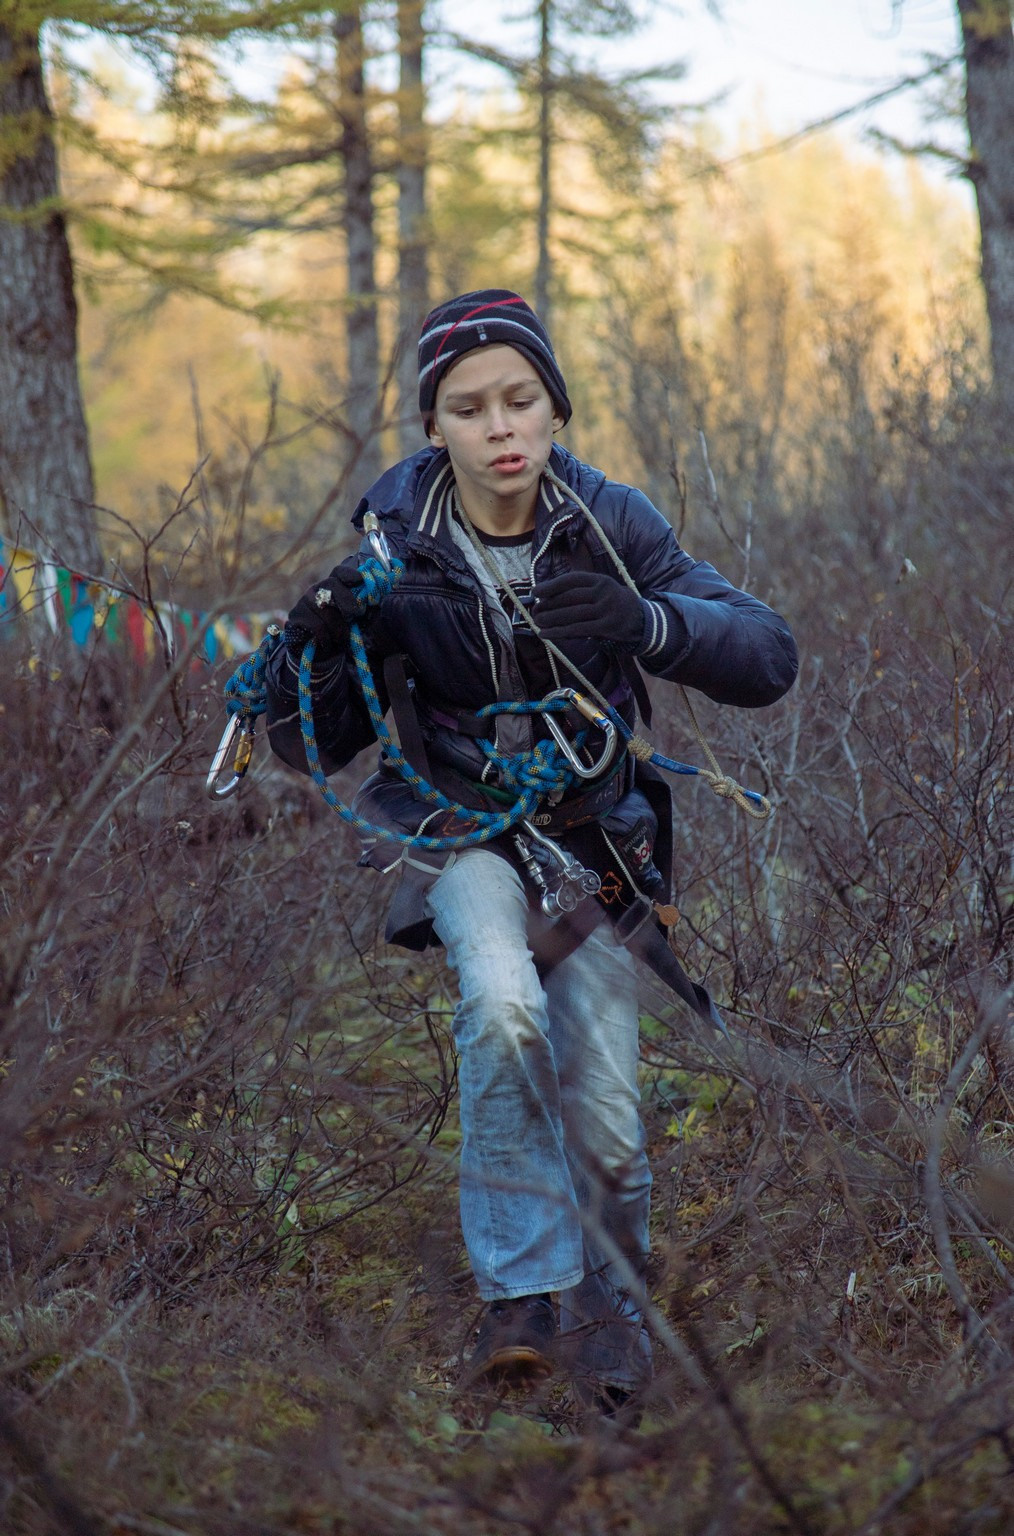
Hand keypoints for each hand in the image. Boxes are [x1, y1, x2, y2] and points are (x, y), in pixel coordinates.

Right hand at [284, 564, 364, 658]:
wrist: (315, 656)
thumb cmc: (337, 635)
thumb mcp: (351, 621)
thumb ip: (359, 609)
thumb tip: (372, 599)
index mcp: (331, 588)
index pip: (339, 572)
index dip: (349, 574)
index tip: (360, 580)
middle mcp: (316, 590)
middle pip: (332, 585)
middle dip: (348, 602)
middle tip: (354, 616)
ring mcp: (304, 602)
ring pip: (327, 610)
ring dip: (339, 629)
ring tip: (340, 639)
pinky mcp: (296, 616)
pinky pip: (318, 626)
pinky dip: (327, 639)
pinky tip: (327, 644)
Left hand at [531, 571, 647, 651]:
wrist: (643, 620)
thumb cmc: (614, 604)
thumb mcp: (602, 590)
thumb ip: (581, 591)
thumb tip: (548, 596)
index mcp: (600, 580)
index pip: (571, 580)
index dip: (551, 585)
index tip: (535, 592)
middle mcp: (604, 592)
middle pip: (570, 597)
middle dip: (549, 605)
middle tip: (534, 611)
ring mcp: (606, 610)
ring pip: (572, 614)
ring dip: (551, 619)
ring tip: (537, 622)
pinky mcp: (607, 627)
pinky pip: (577, 630)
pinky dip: (559, 632)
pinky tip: (546, 635)